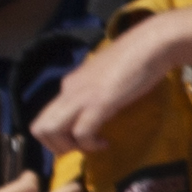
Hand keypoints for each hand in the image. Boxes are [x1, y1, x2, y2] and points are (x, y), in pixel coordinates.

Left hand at [25, 12, 175, 158]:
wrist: (151, 44)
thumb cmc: (138, 58)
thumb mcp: (109, 78)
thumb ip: (99, 91)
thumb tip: (102, 106)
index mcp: (70, 84)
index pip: (46, 117)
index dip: (59, 136)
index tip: (83, 139)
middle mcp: (68, 90)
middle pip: (39, 128)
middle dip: (57, 147)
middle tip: (84, 147)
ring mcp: (81, 96)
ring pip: (50, 131)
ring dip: (69, 147)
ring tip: (92, 146)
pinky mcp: (99, 102)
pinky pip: (81, 132)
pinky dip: (90, 145)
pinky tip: (105, 143)